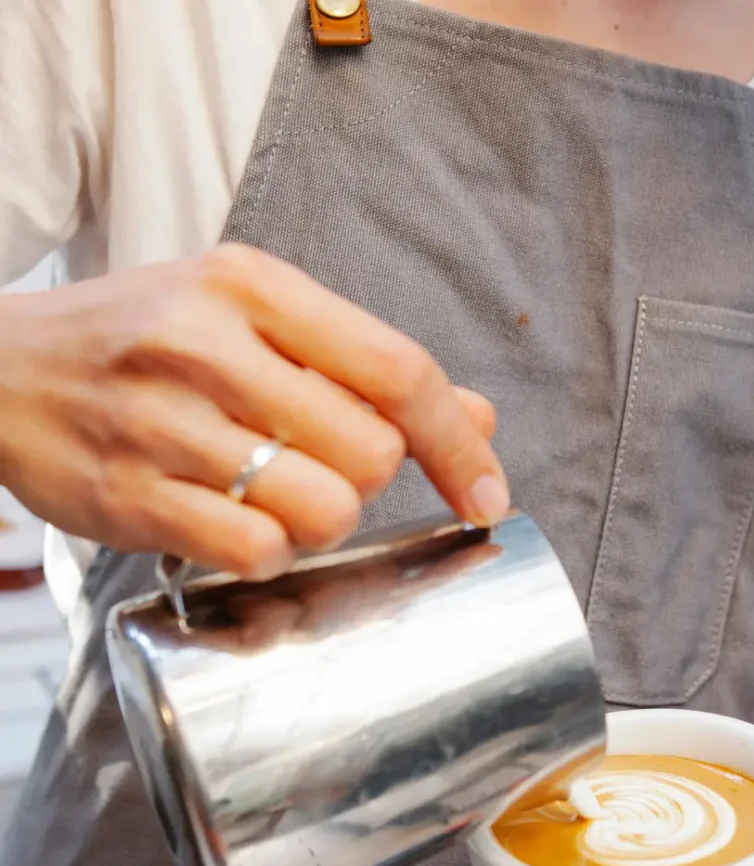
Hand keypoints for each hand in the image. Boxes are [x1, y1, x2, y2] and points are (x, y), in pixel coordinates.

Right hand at [0, 245, 507, 578]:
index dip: (459, 443)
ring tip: (269, 495)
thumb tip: (476, 415)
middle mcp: (208, 345)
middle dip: (366, 481)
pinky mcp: (127, 495)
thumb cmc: (143, 343)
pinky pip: (256, 551)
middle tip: (317, 466)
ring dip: (319, 522)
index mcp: (253, 288)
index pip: (397, 370)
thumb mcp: (252, 319)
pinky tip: (232, 524)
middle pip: (370, 454)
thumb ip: (364, 367)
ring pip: (323, 510)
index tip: (489, 493)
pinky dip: (266, 553)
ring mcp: (162, 423)